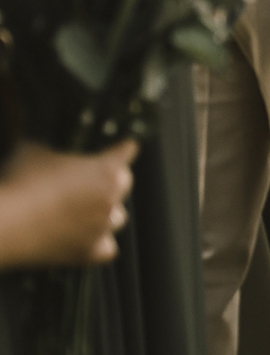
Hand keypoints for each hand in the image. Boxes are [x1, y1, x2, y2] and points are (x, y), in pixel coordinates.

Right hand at [0, 140, 135, 268]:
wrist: (3, 224)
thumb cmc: (19, 183)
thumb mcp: (34, 151)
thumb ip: (52, 151)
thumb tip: (47, 152)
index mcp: (106, 168)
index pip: (125, 153)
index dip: (124, 149)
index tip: (128, 147)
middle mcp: (111, 197)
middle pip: (123, 185)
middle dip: (110, 182)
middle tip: (91, 183)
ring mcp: (102, 226)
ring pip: (117, 218)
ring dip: (105, 214)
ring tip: (84, 212)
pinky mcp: (88, 252)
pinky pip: (108, 249)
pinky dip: (99, 245)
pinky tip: (89, 241)